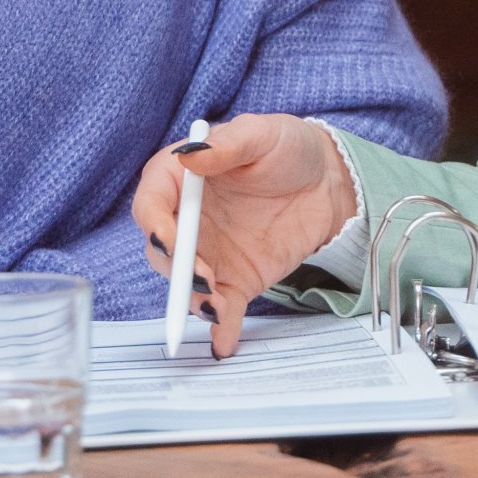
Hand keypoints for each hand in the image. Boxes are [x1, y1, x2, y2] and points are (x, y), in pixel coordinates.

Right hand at [131, 114, 354, 357]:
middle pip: (162, 253)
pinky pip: (223, 308)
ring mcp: (209, 254)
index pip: (150, 205)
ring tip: (219, 307)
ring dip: (195, 300)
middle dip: (177, 270)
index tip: (171, 240)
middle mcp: (186, 221)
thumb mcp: (261, 133)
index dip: (155, 225)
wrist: (327, 181)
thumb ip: (228, 144)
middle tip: (205, 276)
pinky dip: (222, 328)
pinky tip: (225, 343)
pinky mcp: (235, 279)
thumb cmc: (286, 147)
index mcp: (180, 179)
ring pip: (186, 285)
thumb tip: (192, 156)